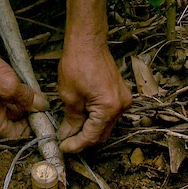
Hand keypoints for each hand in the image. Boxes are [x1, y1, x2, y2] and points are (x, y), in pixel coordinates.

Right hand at [0, 45, 47, 138]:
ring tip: (24, 87)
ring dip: (17, 102)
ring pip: (7, 112)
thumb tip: (43, 106)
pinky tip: (12, 85)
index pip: (20, 133)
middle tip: (35, 95)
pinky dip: (7, 97)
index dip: (33, 122)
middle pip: (13, 123)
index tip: (42, 110)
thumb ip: (28, 99)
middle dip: (25, 109)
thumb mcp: (10, 85)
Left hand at [57, 37, 130, 153]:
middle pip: (102, 133)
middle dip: (84, 140)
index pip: (93, 136)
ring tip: (71, 132)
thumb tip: (67, 134)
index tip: (64, 147)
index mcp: (109, 108)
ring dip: (90, 130)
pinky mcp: (120, 92)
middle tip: (66, 142)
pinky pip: (109, 113)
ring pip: (106, 124)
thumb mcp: (70, 96)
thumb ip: (72, 119)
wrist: (88, 41)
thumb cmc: (77, 63)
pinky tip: (82, 119)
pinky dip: (96, 119)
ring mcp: (123, 98)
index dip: (77, 144)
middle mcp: (121, 106)